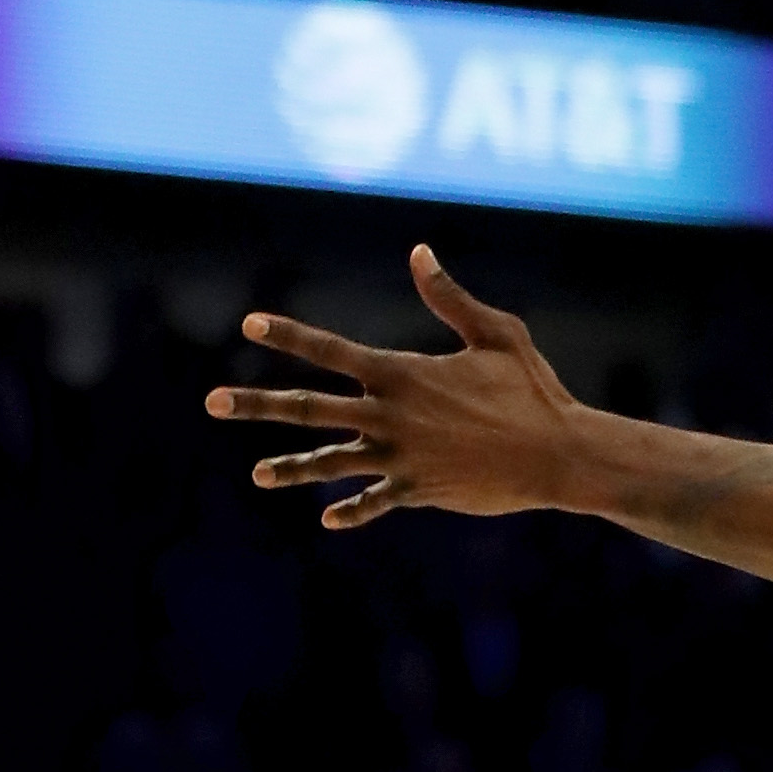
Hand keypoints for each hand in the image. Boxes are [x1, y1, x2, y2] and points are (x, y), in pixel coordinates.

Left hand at [211, 253, 586, 531]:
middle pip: (308, 408)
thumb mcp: (496, 334)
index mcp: (401, 373)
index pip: (330, 350)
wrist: (559, 454)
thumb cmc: (533, 390)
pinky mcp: (417, 490)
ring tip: (258, 474)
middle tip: (213, 402)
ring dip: (292, 468)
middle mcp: (389, 415)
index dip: (288, 335)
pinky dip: (352, 511)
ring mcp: (399, 456)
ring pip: (330, 462)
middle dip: (257, 404)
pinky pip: (374, 502)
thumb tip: (419, 252)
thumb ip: (450, 298)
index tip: (249, 324)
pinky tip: (327, 519)